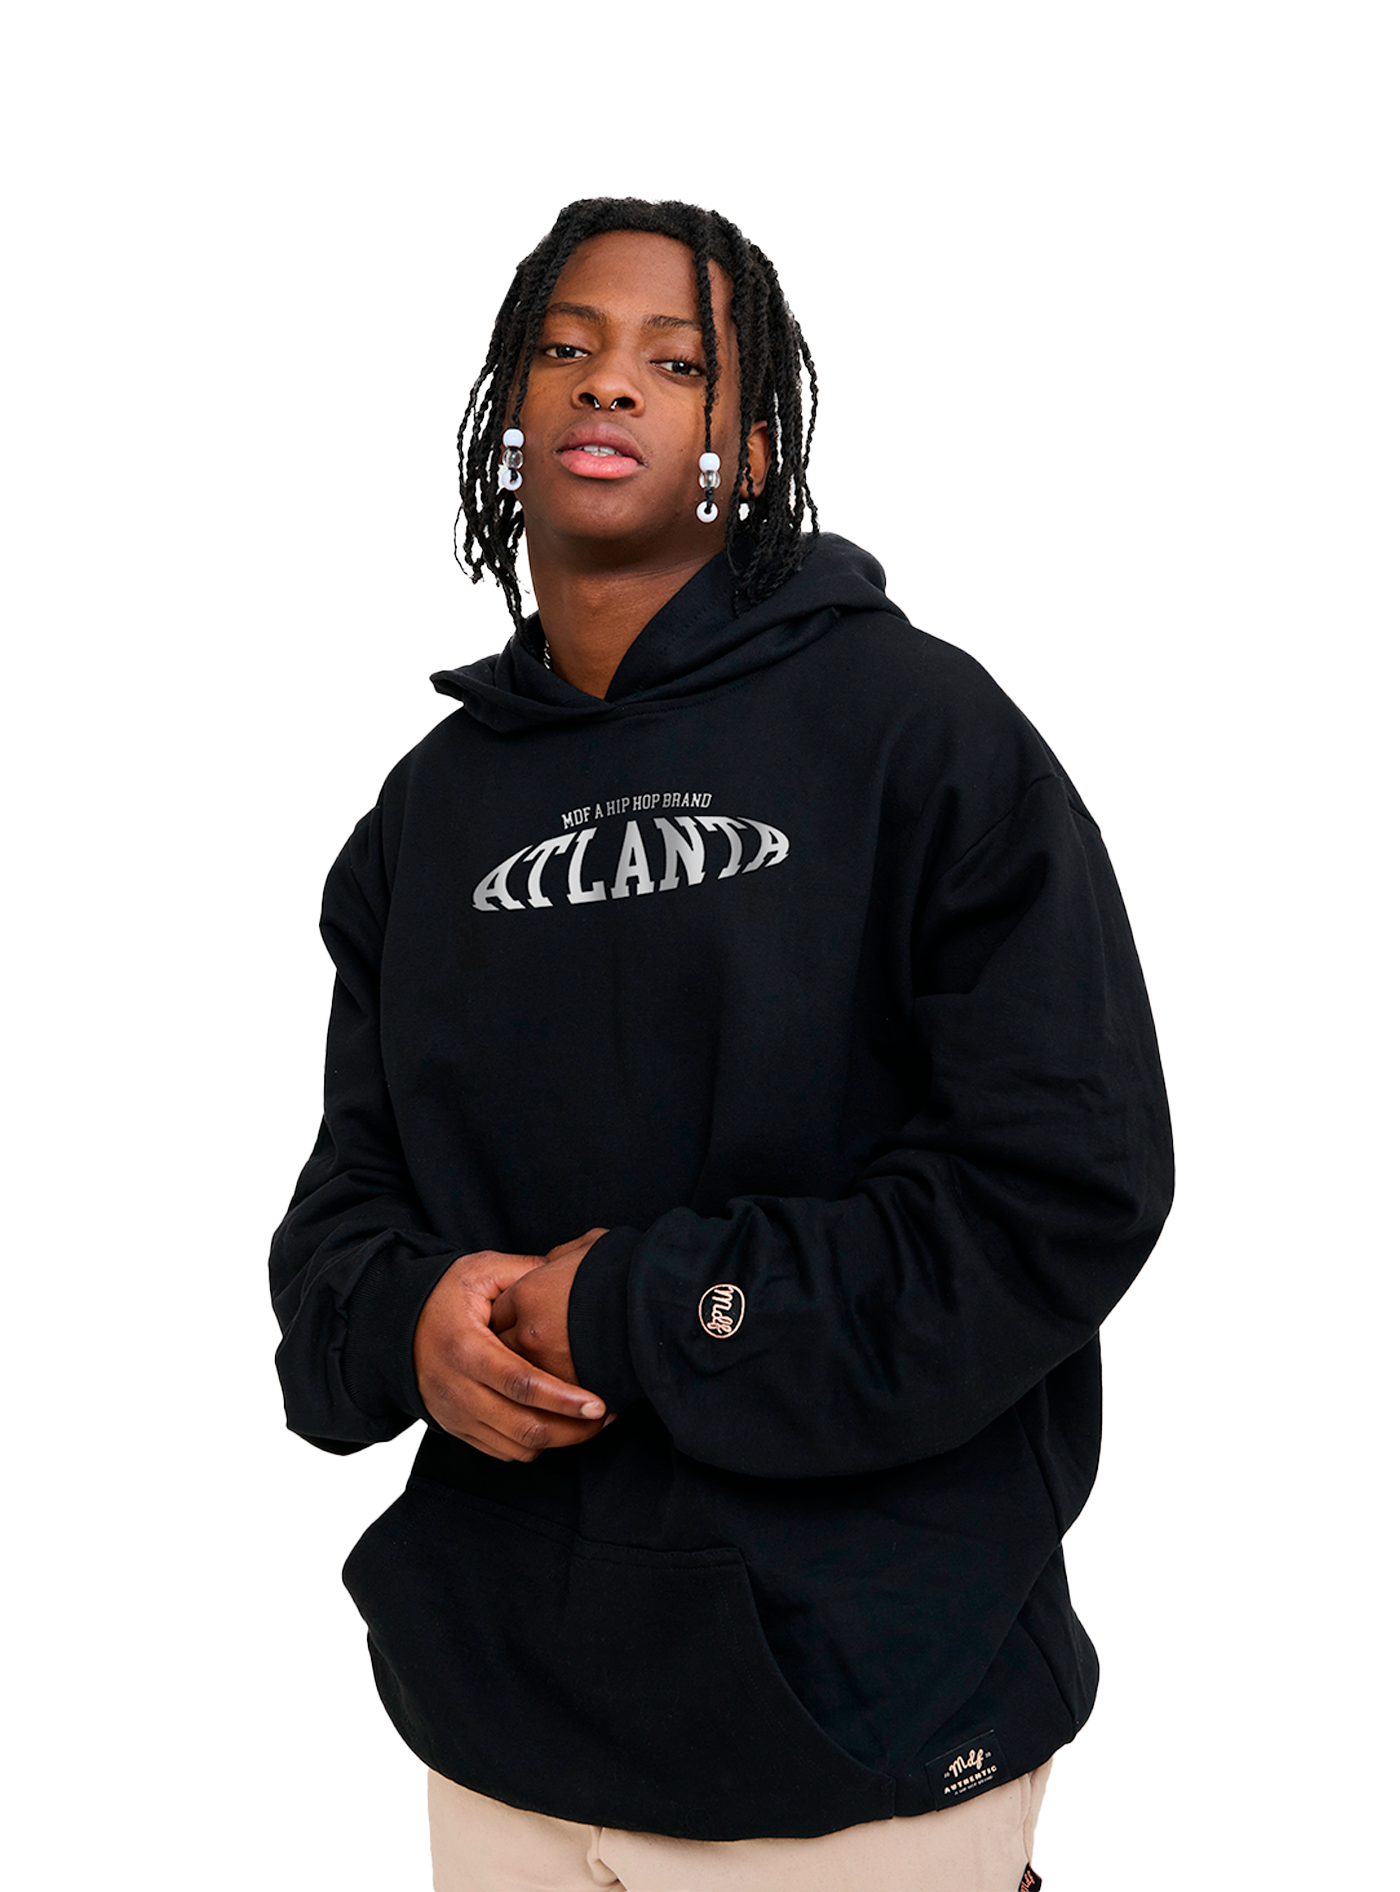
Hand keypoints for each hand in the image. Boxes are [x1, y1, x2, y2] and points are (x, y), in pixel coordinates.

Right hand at [413, 1245, 610, 1463]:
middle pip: (524, 1427)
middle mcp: (458, 1390)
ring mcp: (456, 1415)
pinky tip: (558, 1426)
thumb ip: (525, 1273)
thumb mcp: (480, 1271)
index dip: (564, 1399)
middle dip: (573, 1430)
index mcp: (467, 1350)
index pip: (522, 1384)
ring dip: (559, 1441)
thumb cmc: (444, 1295)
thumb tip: (573, 1274)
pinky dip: (535, 1446)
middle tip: (607, 1417)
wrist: (397, 1326)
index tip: (599, 1403)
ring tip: (591, 1423)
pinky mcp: (457, 1429)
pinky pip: (503, 1452)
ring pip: (517, 1447)